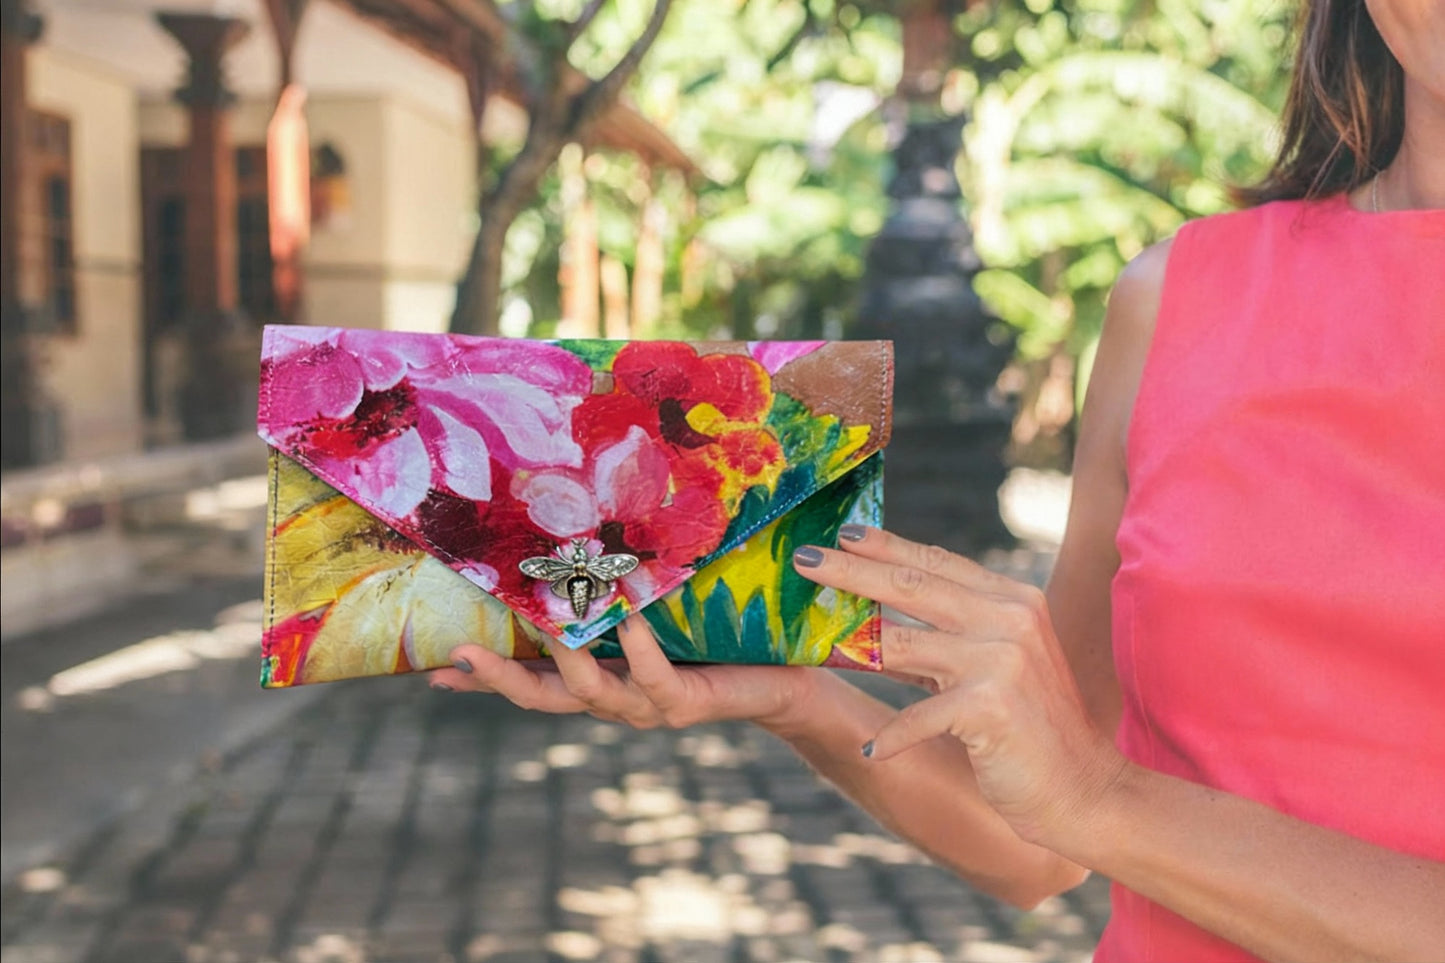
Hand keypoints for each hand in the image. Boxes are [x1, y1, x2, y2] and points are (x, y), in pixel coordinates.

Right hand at [427, 617, 818, 733]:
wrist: (784, 680)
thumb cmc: (716, 640)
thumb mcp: (656, 616)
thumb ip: (615, 597)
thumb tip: (576, 550)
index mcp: (601, 680)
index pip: (529, 683)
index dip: (482, 679)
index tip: (432, 668)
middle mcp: (614, 701)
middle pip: (542, 697)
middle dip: (498, 677)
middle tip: (458, 650)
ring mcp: (646, 708)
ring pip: (588, 691)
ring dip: (563, 654)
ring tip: (545, 615)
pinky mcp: (684, 704)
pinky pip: (651, 678)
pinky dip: (635, 647)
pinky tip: (627, 618)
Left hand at [796, 526, 1127, 846]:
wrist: (1084, 790)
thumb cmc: (1027, 731)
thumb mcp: (988, 669)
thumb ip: (942, 640)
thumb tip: (871, 621)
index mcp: (1011, 600)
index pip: (936, 562)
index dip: (885, 545)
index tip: (841, 533)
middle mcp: (1010, 618)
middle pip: (911, 585)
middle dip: (852, 571)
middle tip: (803, 560)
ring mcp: (1003, 660)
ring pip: (903, 643)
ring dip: (849, 646)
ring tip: (806, 644)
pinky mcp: (992, 707)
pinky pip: (920, 716)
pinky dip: (893, 736)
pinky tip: (871, 751)